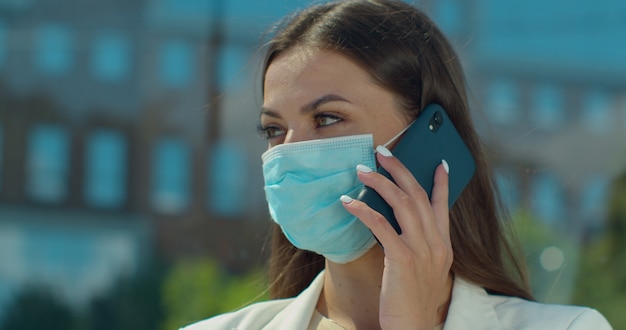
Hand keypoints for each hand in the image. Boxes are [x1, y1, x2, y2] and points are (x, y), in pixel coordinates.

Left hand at [341, 145, 452, 328]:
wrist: (414, 328)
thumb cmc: (412, 300)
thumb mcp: (424, 269)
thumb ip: (417, 244)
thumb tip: (398, 220)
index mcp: (443, 245)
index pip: (442, 206)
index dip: (441, 182)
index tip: (439, 163)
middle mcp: (436, 243)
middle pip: (418, 195)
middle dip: (400, 169)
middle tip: (382, 153)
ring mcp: (422, 250)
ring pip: (402, 203)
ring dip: (380, 182)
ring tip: (361, 171)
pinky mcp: (403, 259)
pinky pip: (382, 225)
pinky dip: (364, 210)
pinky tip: (349, 202)